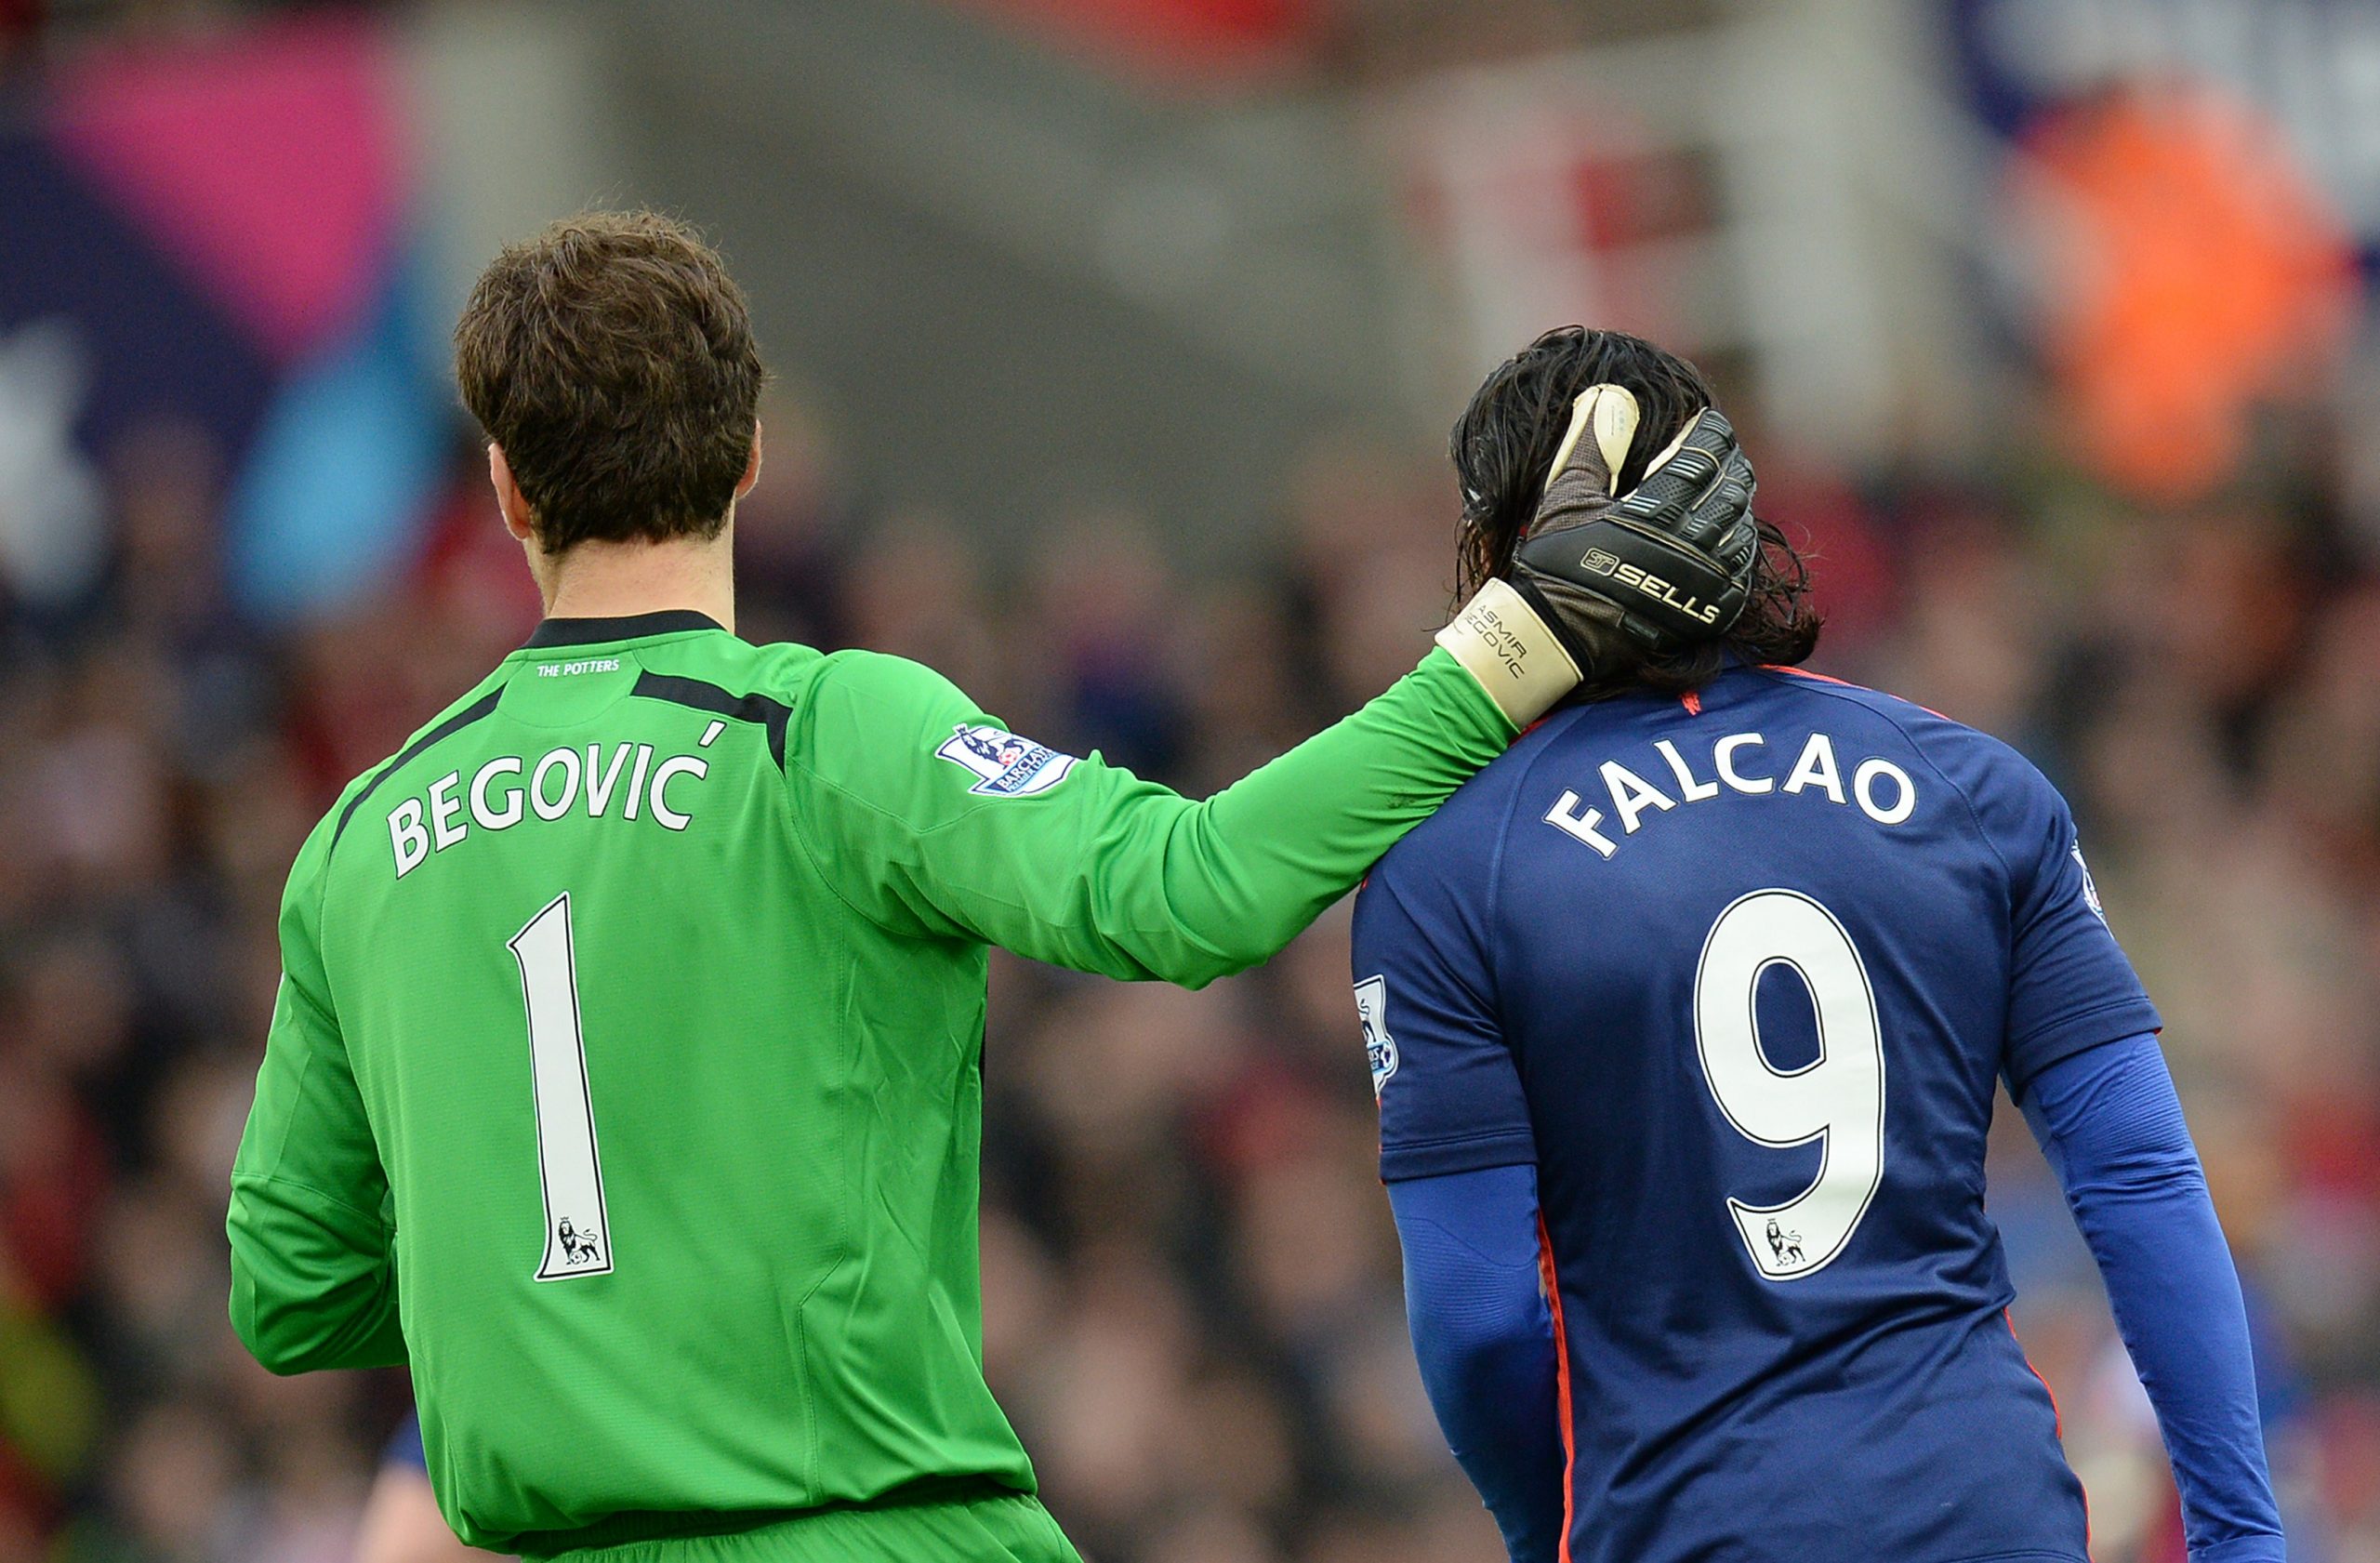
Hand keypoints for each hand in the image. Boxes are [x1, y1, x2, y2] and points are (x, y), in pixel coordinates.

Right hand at [1508, 386, 1758, 671]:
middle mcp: (1692, 546)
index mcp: (1658, 511)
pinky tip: (1724, 532)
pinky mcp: (1712, 609)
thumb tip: (1611, 395)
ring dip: (1736, 501)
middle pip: (1734, 486)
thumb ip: (1593, 443)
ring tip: (1721, 488)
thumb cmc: (1557, 562)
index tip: (1704, 421)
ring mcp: (1706, 581)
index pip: (1706, 454)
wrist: (1559, 634)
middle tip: (1716, 451)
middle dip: (1729, 462)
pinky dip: (1739, 542)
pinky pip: (1743, 567)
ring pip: (1743, 526)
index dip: (1711, 431)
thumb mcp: (1565, 497)